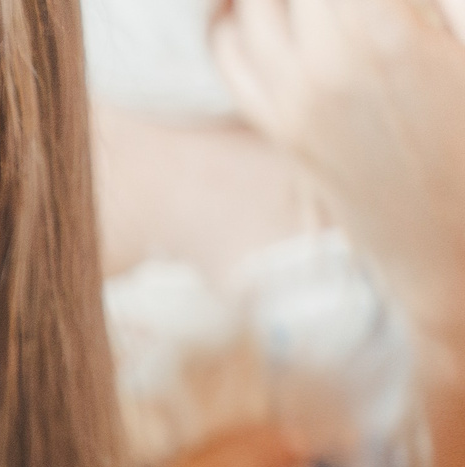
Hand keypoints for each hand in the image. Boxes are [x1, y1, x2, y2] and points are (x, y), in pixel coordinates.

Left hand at [214, 0, 464, 344]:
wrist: (443, 234)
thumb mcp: (460, 49)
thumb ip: (417, 6)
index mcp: (385, 34)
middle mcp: (327, 63)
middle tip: (334, 4)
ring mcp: (293, 99)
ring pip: (254, 7)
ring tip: (299, 2)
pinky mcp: (277, 127)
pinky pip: (233, 57)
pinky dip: (239, 24)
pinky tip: (253, 12)